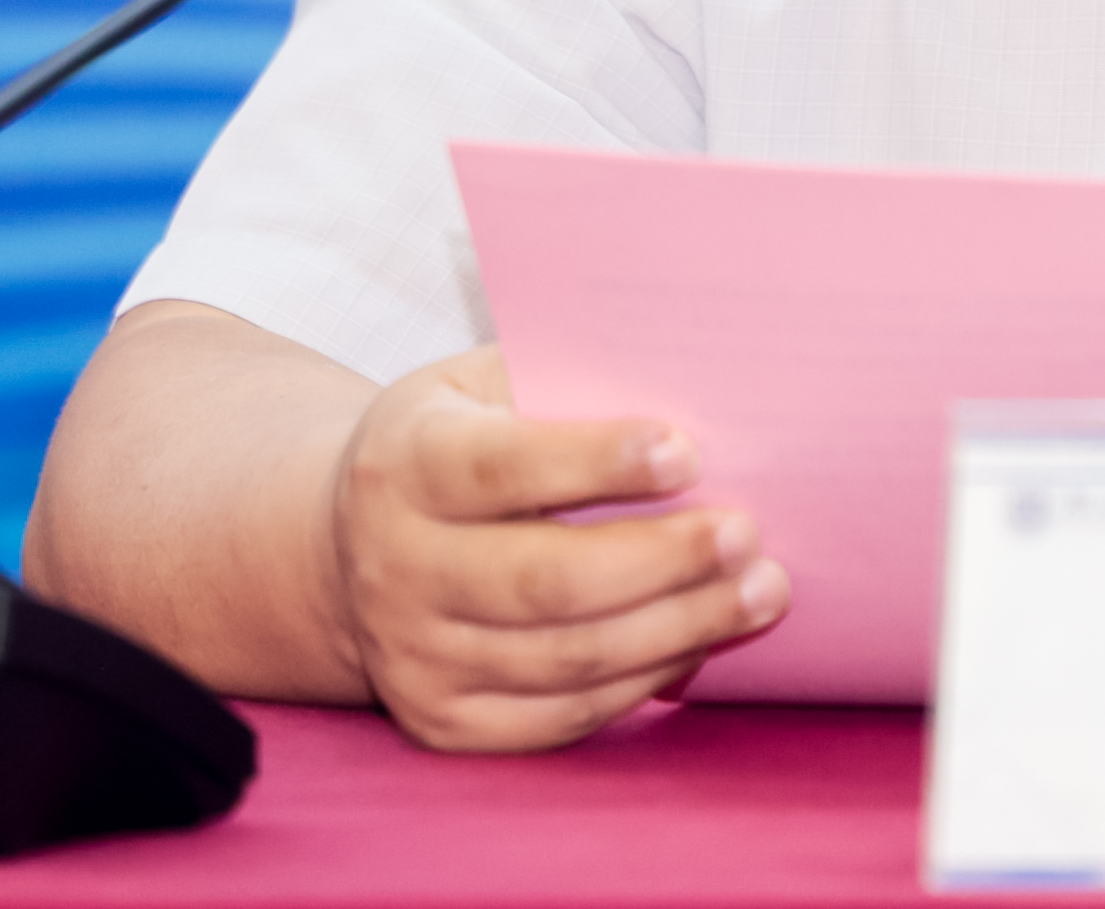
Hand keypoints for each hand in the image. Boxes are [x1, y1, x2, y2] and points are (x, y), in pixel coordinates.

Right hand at [324, 345, 790, 750]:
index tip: (687, 452)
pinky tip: (698, 642)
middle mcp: (396, 567)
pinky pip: (557, 716)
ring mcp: (413, 655)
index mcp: (405, 466)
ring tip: (759, 592)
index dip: (596, 462)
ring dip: (677, 628)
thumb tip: (692, 386)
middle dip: (661, 561)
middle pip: (543, 580)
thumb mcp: (479, 386)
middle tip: (748, 536)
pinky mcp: (440, 721)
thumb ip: (560, 382)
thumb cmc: (455, 443)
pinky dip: (639, 683)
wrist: (345, 548)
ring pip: (564, 658)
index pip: (502, 468)